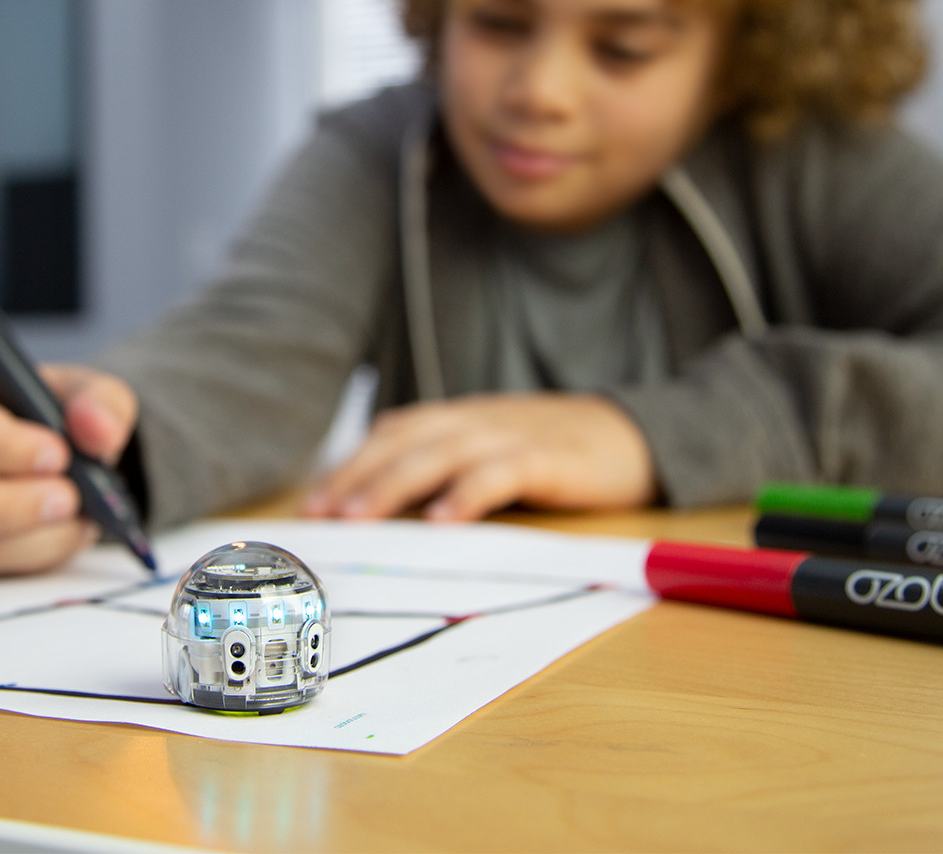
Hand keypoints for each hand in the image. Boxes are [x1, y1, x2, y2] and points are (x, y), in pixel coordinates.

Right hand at [0, 363, 137, 574]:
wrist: (55, 454)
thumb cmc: (51, 414)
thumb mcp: (84, 393)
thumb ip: (99, 400)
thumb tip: (96, 428)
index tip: (57, 455)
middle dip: (3, 505)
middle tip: (67, 499)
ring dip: (29, 539)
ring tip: (77, 517)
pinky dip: (35, 557)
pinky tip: (66, 532)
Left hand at [302, 394, 655, 521]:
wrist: (632, 437)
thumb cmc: (551, 453)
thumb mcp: (489, 453)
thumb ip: (442, 470)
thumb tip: (380, 509)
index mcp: (456, 420)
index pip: (389, 434)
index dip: (348, 464)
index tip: (311, 503)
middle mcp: (474, 420)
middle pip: (402, 440)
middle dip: (356, 475)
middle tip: (320, 513)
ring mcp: (510, 435)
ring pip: (440, 454)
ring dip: (393, 484)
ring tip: (360, 516)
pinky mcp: (548, 458)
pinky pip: (501, 472)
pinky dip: (468, 493)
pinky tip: (442, 521)